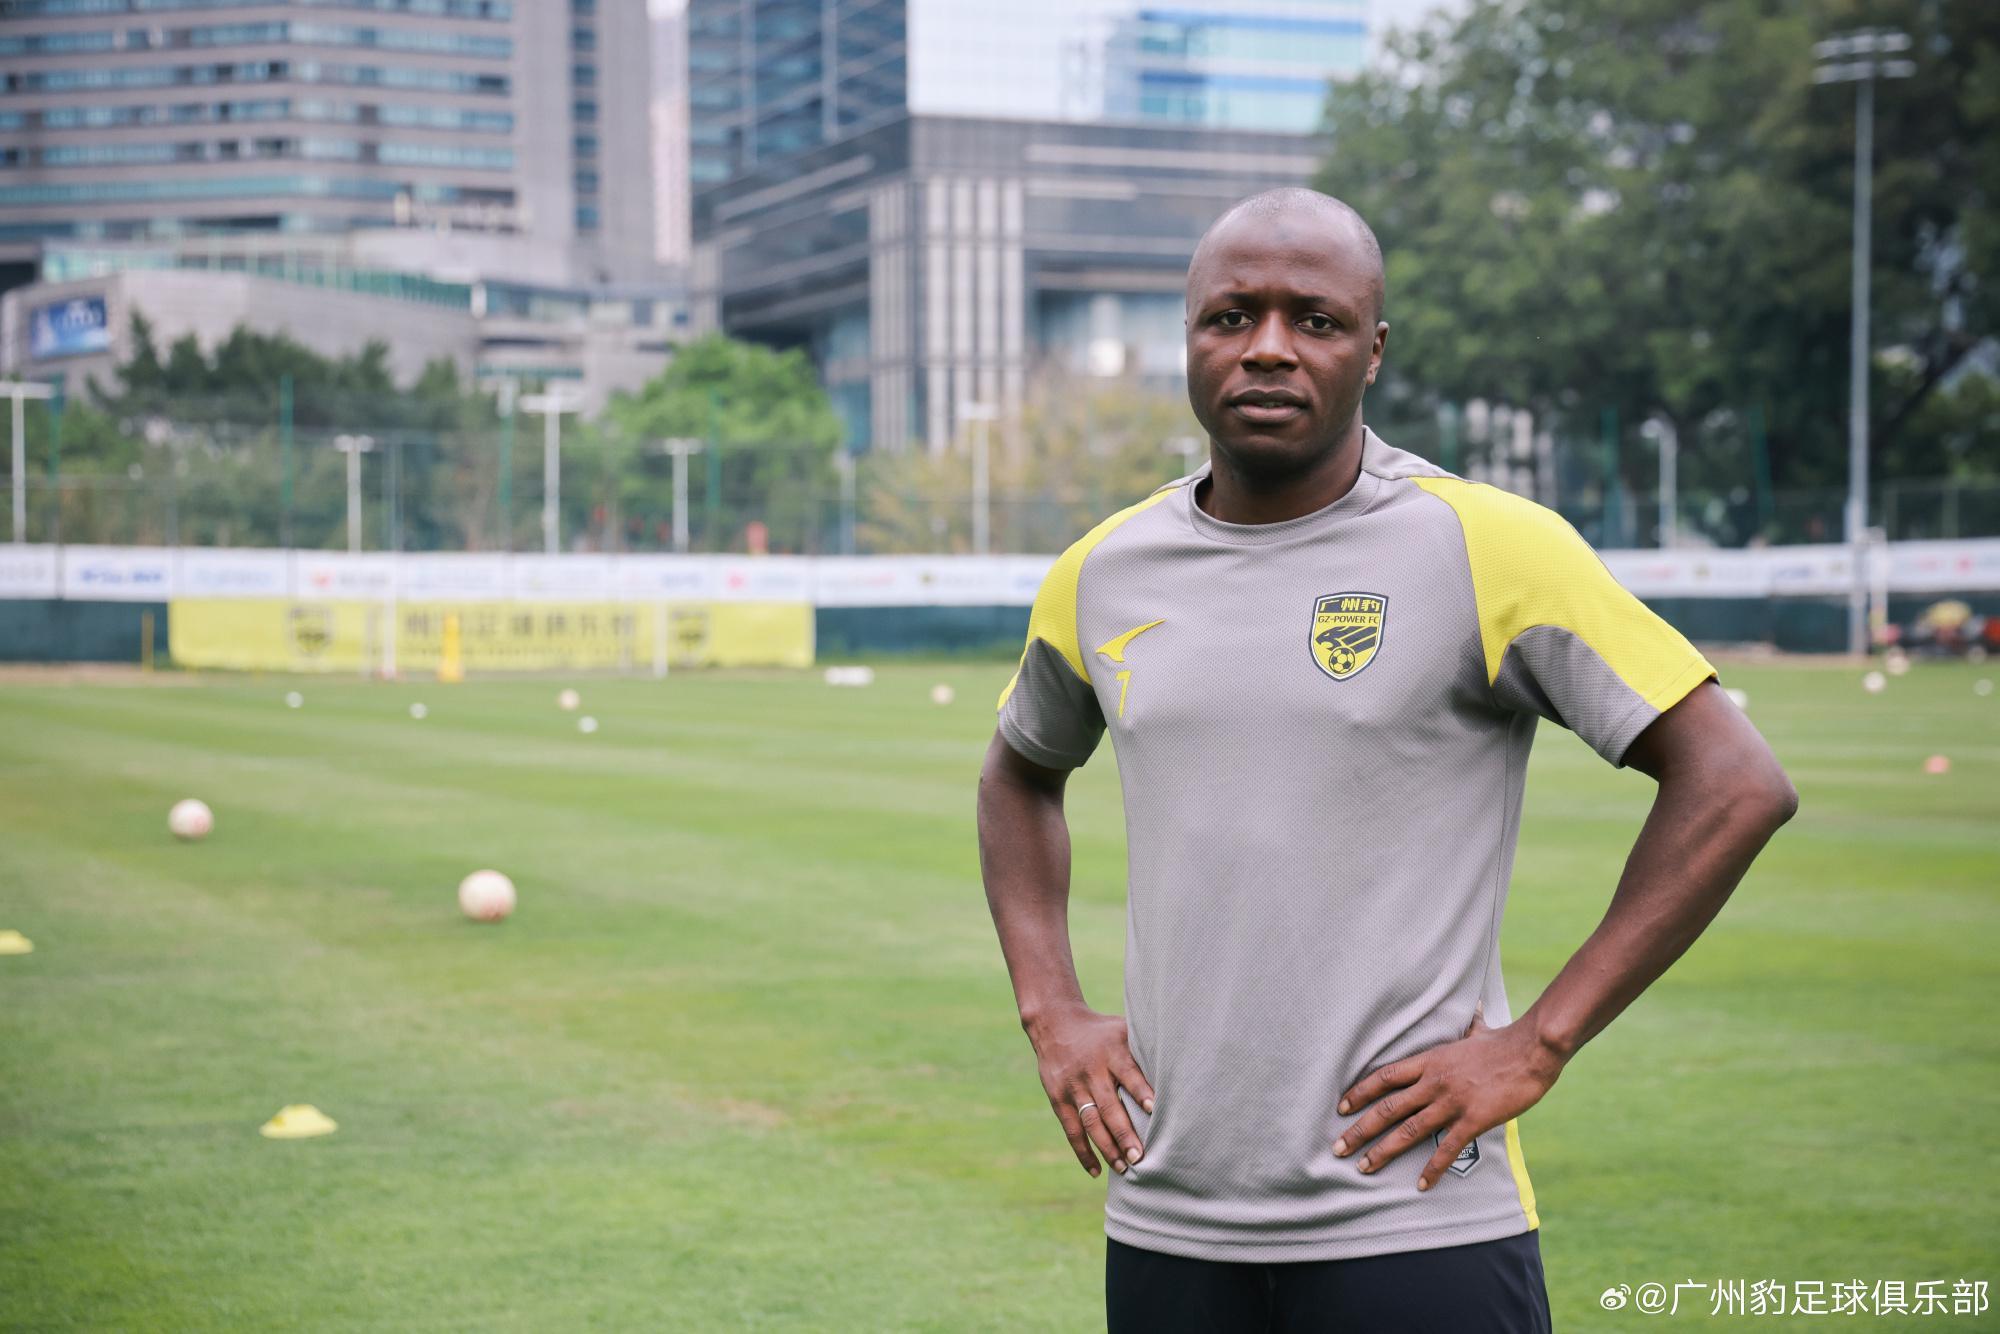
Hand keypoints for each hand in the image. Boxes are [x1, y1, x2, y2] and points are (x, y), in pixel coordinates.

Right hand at [1024, 1003, 1155, 1177]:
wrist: (1055, 1024)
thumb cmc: (1101, 1032)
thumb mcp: (1122, 1030)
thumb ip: (1144, 1049)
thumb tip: (1182, 1067)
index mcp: (1111, 1052)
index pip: (1128, 1073)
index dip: (1140, 1092)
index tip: (1154, 1110)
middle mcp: (1091, 1070)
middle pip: (1108, 1105)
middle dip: (1123, 1132)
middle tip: (1139, 1156)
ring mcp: (1073, 1086)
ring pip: (1090, 1121)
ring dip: (1106, 1147)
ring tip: (1123, 1168)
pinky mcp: (1058, 1098)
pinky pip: (1071, 1129)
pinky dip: (1083, 1152)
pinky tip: (1096, 1171)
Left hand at [1331, 1004, 1565, 1190]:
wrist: (1531, 1050)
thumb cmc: (1505, 1041)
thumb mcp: (1478, 1030)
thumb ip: (1470, 1026)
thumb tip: (1475, 1007)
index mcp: (1430, 1060)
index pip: (1385, 1077)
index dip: (1360, 1092)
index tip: (1341, 1107)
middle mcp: (1433, 1081)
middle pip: (1387, 1108)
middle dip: (1359, 1130)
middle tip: (1338, 1148)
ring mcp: (1451, 1102)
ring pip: (1408, 1130)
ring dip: (1383, 1151)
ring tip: (1363, 1168)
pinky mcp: (1472, 1119)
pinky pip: (1446, 1149)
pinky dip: (1432, 1168)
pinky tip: (1421, 1184)